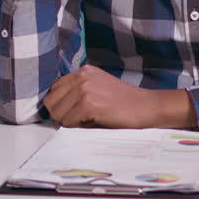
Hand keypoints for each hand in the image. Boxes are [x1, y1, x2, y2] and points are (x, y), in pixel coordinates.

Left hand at [44, 64, 195, 128]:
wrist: (147, 108)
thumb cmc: (125, 104)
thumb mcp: (99, 88)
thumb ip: (77, 92)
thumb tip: (53, 108)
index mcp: (83, 71)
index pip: (54, 90)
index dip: (59, 105)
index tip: (71, 113)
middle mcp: (82, 76)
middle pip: (51, 102)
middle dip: (61, 115)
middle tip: (79, 121)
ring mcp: (85, 89)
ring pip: (58, 114)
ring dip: (69, 123)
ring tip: (89, 121)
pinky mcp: (89, 103)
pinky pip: (69, 123)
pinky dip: (77, 128)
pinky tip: (94, 123)